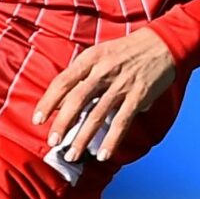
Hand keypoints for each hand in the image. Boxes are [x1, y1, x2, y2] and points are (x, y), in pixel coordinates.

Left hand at [34, 29, 178, 163]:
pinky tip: (103, 155)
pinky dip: (111, 140)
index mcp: (90, 59)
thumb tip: (61, 102)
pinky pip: (122, 121)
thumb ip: (81, 76)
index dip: (48, 101)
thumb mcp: (99, 54)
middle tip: (52, 142)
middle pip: (77, 99)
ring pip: (97, 114)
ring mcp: (121, 84)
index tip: (38, 120)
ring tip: (72, 155)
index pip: (63, 81)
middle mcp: (103, 71)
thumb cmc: (125, 51)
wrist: (162, 43)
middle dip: (62, 123)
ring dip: (83, 137)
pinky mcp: (138, 96)